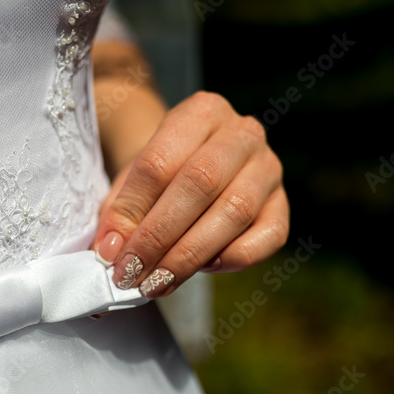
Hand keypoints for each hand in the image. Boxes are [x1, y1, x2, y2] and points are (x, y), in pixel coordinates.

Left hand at [93, 91, 288, 297]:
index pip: (160, 162)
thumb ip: (119, 212)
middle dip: (160, 237)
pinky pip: (267, 237)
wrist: (196, 164)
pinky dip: (233, 258)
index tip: (110, 252)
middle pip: (200, 184)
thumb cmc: (160, 174)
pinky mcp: (282, 205)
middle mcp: (242, 133)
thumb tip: (112, 251)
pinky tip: (203, 268)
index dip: (133, 211)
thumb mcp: (131, 181)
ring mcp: (269, 168)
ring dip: (190, 255)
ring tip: (157, 282)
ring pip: (234, 212)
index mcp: (201, 111)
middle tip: (131, 273)